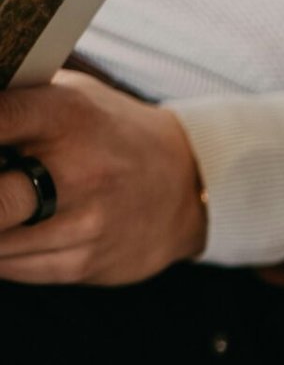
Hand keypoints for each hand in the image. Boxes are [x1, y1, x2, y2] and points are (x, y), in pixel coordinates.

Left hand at [0, 68, 207, 285]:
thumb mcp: (70, 96)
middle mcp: (79, 171)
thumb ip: (13, 102)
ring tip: (1, 207)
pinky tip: (3, 234)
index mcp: (68, 114)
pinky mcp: (85, 263)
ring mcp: (85, 223)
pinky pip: (12, 268)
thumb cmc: (109, 134)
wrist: (185, 186)